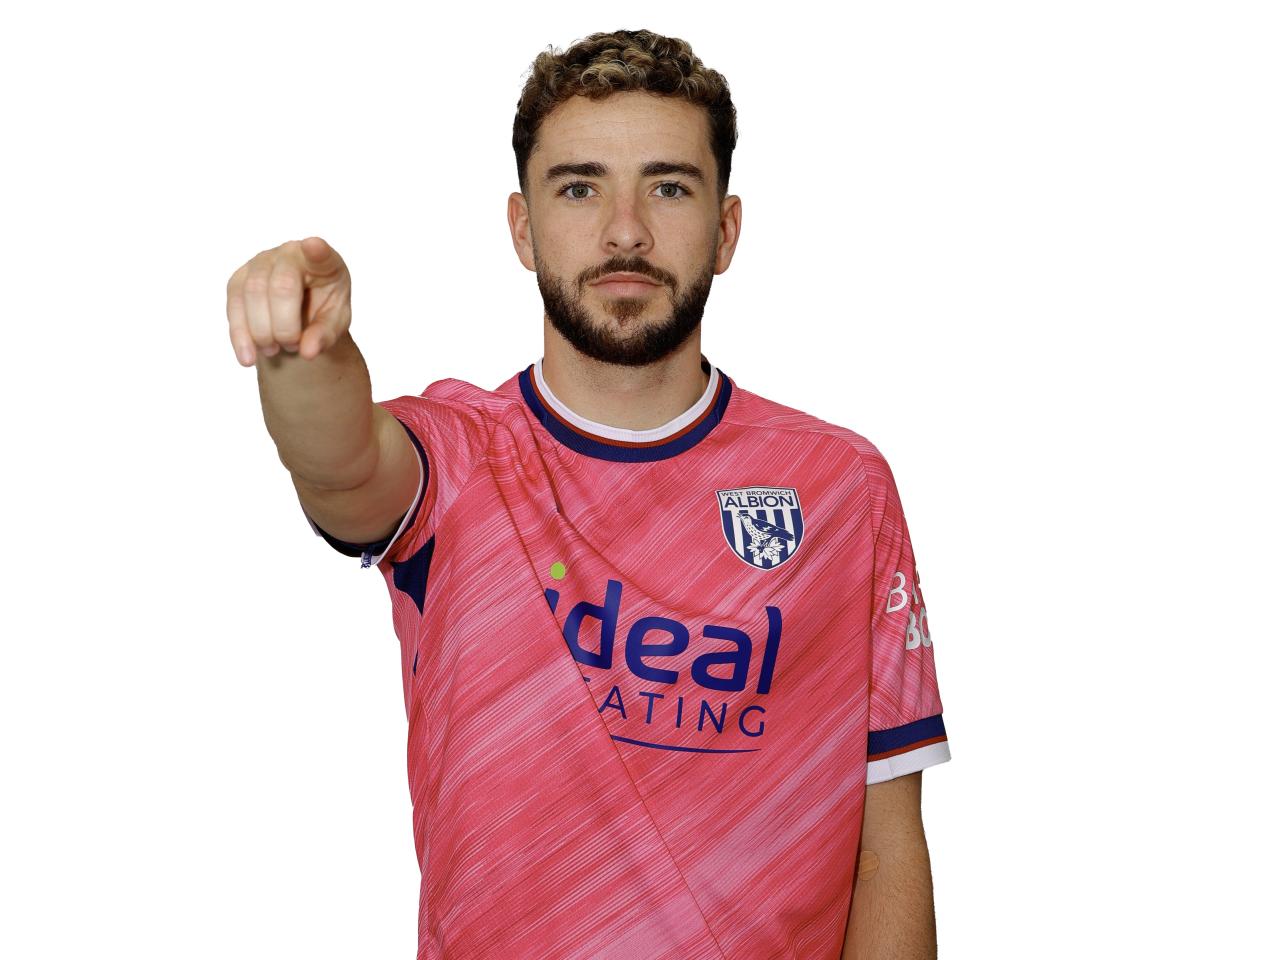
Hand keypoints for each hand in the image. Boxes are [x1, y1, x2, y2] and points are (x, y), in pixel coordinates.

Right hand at [226, 236, 351, 365]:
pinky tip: (247, 357)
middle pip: (280, 286)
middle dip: (283, 325)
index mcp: (323, 261)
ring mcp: (260, 262)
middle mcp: (289, 254)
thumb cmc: (323, 308)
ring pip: (251, 294)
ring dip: (261, 331)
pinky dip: (239, 335)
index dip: (316, 250)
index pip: (320, 254)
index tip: (313, 246)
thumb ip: (326, 335)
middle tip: (291, 346)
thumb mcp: (335, 323)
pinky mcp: (239, 279)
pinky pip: (233, 305)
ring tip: (273, 351)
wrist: (300, 310)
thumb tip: (308, 352)